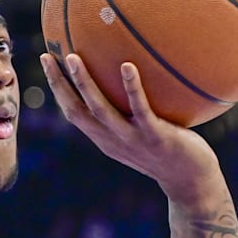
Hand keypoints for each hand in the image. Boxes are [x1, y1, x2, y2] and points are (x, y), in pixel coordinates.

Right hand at [40, 53, 221, 203]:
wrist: (191, 181)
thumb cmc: (170, 149)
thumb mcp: (142, 131)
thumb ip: (131, 110)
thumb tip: (129, 71)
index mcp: (105, 138)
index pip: (72, 111)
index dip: (56, 88)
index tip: (47, 60)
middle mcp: (112, 139)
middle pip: (76, 111)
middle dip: (59, 85)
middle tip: (47, 56)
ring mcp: (132, 139)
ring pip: (101, 110)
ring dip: (84, 84)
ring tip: (73, 58)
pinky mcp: (155, 136)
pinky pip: (140, 109)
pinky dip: (131, 88)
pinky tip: (128, 65)